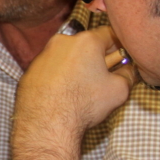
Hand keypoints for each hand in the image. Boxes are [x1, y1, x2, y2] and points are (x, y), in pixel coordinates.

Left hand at [16, 26, 136, 137]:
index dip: (120, 46)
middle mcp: (61, 42)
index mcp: (85, 41)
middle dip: (97, 58)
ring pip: (67, 57)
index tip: (123, 58)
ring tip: (81, 89)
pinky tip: (63, 94)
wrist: (46, 125)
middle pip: (86, 45)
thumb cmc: (84, 104)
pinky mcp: (30, 71)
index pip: (109, 34)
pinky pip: (50, 70)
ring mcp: (42, 56)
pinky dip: (58, 77)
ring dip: (76, 67)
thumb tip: (129, 69)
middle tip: (103, 76)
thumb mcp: (119, 90)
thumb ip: (128, 74)